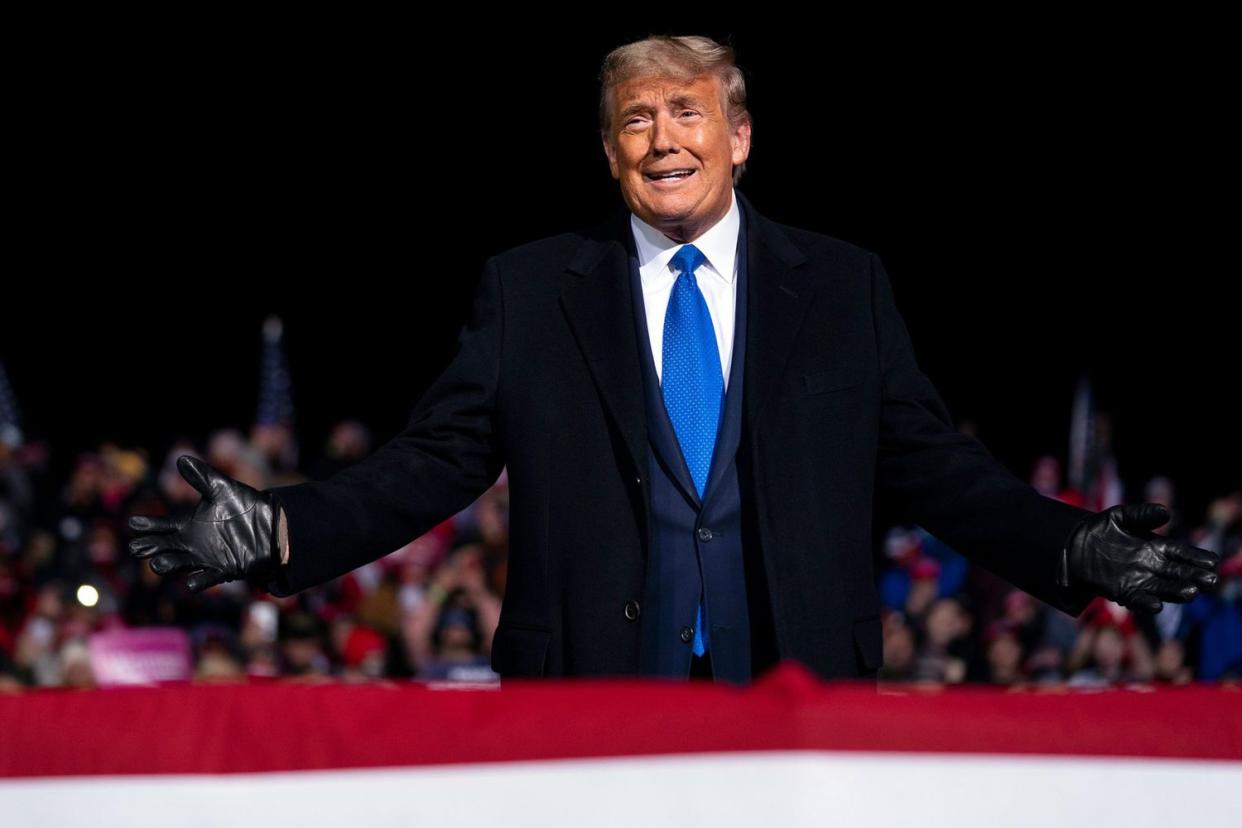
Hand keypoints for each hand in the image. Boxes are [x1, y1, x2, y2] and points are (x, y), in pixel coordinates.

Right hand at [128, 454, 280, 591]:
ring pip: (179, 565)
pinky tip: (190, 583)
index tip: (133, 524)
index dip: (147, 526)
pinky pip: (207, 578)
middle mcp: (192, 544)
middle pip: (164, 547)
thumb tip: (181, 458)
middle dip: (150, 548)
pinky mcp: (223, 570)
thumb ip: (202, 477)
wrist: (272, 524)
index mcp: (189, 525)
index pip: (161, 527)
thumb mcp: (222, 489)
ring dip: (169, 565)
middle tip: (137, 547)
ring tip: (158, 564)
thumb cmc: (245, 505)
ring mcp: (205, 558)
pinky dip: (199, 581)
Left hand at [1065, 503, 1220, 613]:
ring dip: (1177, 592)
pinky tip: (1156, 605)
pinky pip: (1138, 599)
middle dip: (1194, 577)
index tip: (1211, 561)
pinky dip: (1147, 603)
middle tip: (1211, 580)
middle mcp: (1151, 566)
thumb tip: (1166, 512)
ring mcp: (1138, 580)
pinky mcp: (1122, 591)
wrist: (1072, 545)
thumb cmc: (1099, 529)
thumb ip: (1141, 514)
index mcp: (1155, 548)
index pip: (1181, 553)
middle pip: (1178, 573)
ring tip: (1191, 592)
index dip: (1196, 557)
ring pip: (1163, 589)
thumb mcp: (1119, 517)